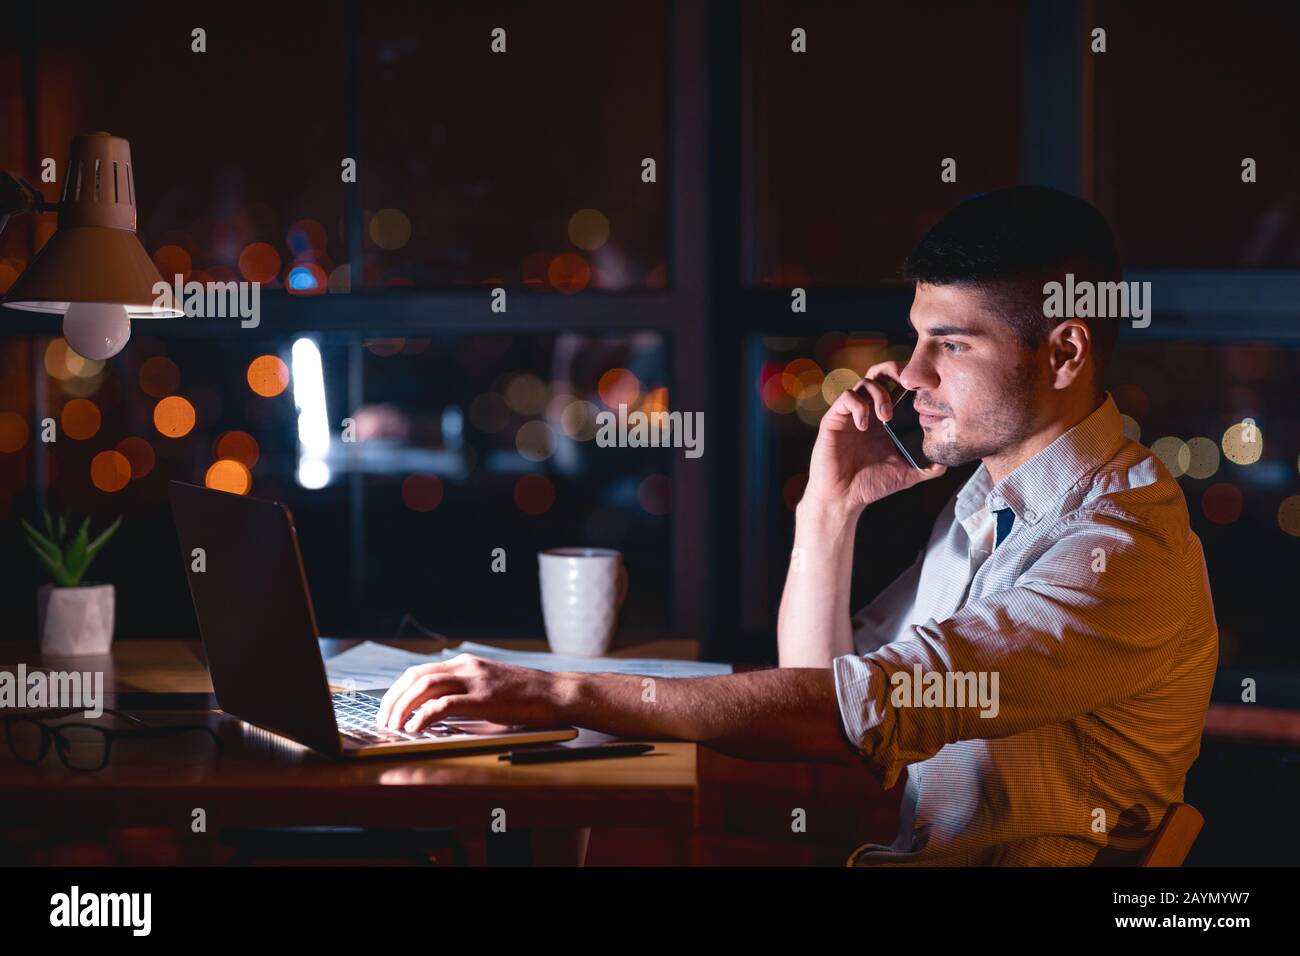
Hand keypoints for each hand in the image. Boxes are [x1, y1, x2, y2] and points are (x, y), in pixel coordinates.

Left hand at [377, 654, 566, 731]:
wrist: (556, 693)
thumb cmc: (526, 696)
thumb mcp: (489, 690)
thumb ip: (464, 696)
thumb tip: (433, 716)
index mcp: (466, 664)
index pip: (419, 672)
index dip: (397, 690)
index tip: (386, 709)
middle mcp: (466, 667)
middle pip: (415, 677)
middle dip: (393, 699)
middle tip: (383, 720)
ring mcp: (475, 680)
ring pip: (425, 687)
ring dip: (403, 708)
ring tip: (394, 727)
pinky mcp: (484, 698)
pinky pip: (444, 704)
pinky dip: (424, 716)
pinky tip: (415, 729)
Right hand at [801, 360, 946, 513]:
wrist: (843, 498)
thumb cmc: (871, 485)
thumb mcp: (906, 474)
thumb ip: (927, 467)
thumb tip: (948, 462)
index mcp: (884, 419)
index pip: (896, 386)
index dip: (909, 380)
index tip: (924, 388)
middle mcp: (867, 411)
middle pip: (879, 373)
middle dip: (893, 370)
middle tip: (906, 385)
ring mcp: (850, 414)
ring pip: (864, 382)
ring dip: (879, 394)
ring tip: (886, 417)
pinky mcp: (834, 419)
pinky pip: (846, 398)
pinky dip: (859, 407)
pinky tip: (865, 426)